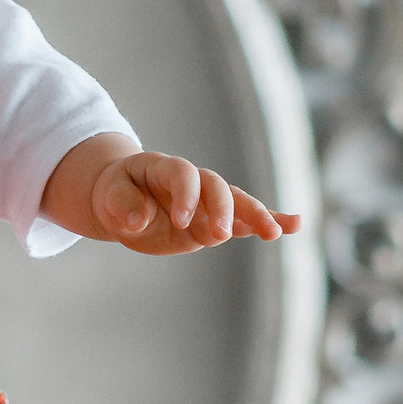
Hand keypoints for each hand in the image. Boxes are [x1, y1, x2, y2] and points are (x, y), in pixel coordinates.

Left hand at [86, 147, 297, 255]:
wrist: (123, 199)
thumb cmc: (115, 192)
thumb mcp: (109, 195)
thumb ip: (123, 204)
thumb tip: (136, 221)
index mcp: (165, 168)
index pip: (183, 175)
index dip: (186, 196)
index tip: (180, 222)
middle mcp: (193, 182)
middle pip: (217, 187)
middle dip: (222, 210)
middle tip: (221, 235)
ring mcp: (207, 203)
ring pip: (237, 203)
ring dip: (255, 216)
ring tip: (275, 232)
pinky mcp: (214, 222)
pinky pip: (243, 221)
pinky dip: (268, 222)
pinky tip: (293, 226)